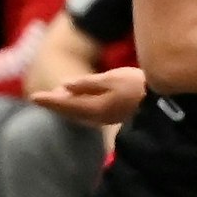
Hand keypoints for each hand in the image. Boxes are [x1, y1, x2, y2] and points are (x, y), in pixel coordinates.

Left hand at [31, 67, 146, 126]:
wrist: (163, 100)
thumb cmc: (139, 85)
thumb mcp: (112, 78)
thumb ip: (88, 83)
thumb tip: (65, 85)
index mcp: (94, 107)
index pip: (65, 104)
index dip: (48, 100)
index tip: (32, 97)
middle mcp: (96, 117)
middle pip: (69, 112)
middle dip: (55, 104)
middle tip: (41, 97)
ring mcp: (105, 119)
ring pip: (77, 114)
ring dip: (65, 107)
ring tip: (57, 98)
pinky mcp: (112, 116)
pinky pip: (87, 114)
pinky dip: (77, 108)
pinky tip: (78, 102)